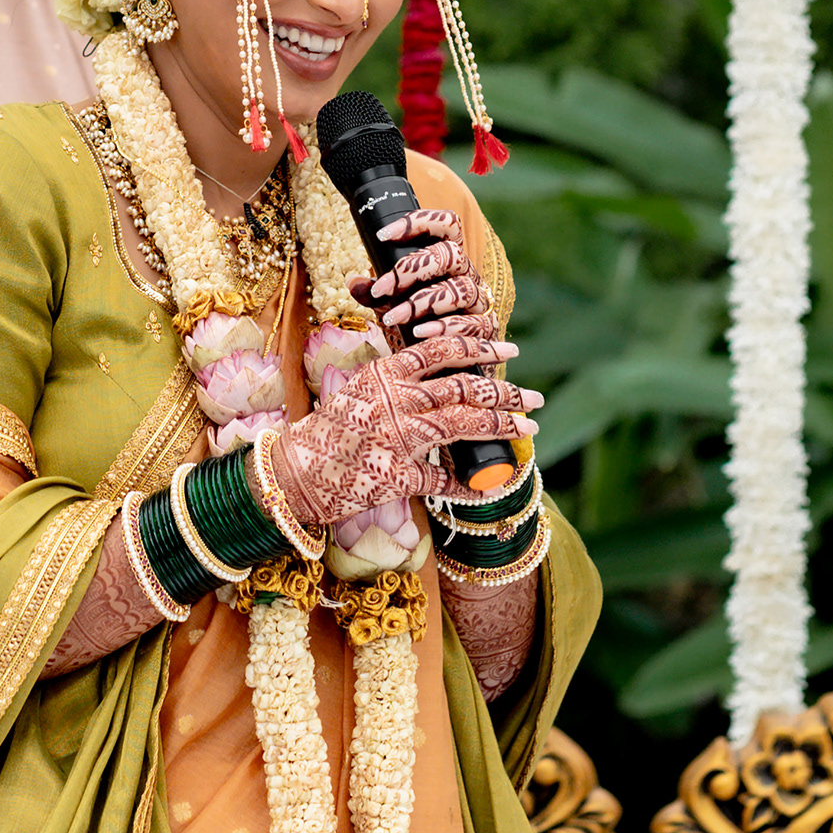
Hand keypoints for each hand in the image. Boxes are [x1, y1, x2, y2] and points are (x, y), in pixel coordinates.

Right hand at [268, 331, 539, 528]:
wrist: (298, 470)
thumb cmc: (332, 428)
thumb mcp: (363, 388)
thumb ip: (400, 377)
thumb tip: (442, 366)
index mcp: (386, 374)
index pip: (441, 351)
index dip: (480, 348)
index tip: (510, 351)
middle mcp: (395, 401)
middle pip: (462, 389)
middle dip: (505, 393)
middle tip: (535, 397)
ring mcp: (397, 438)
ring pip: (461, 425)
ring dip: (501, 427)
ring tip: (529, 427)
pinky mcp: (397, 475)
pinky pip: (442, 478)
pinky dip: (469, 483)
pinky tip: (492, 483)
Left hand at [359, 200, 502, 343]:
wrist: (447, 364)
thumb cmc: (420, 327)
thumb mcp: (394, 307)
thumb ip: (376, 295)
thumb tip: (354, 283)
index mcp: (448, 261)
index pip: (446, 225)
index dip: (418, 222)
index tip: (382, 236)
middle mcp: (468, 275)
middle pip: (451, 254)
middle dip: (413, 268)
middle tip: (383, 287)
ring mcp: (479, 302)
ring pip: (459, 289)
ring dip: (422, 302)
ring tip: (394, 317)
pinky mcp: (486, 329)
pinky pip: (470, 323)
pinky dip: (442, 327)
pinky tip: (419, 333)